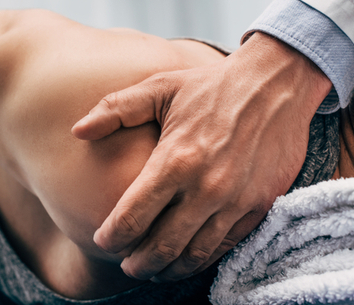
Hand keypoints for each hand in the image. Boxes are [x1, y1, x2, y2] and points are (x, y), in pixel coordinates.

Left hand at [72, 33, 331, 280]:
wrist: (276, 83)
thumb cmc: (210, 86)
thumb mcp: (158, 87)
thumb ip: (114, 109)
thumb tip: (77, 131)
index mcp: (175, 160)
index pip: (132, 217)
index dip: (112, 237)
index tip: (102, 242)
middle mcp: (205, 187)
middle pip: (161, 246)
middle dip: (137, 263)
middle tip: (126, 265)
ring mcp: (235, 201)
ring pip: (194, 254)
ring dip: (169, 268)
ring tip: (154, 269)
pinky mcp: (259, 206)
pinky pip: (225, 246)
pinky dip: (203, 258)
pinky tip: (188, 257)